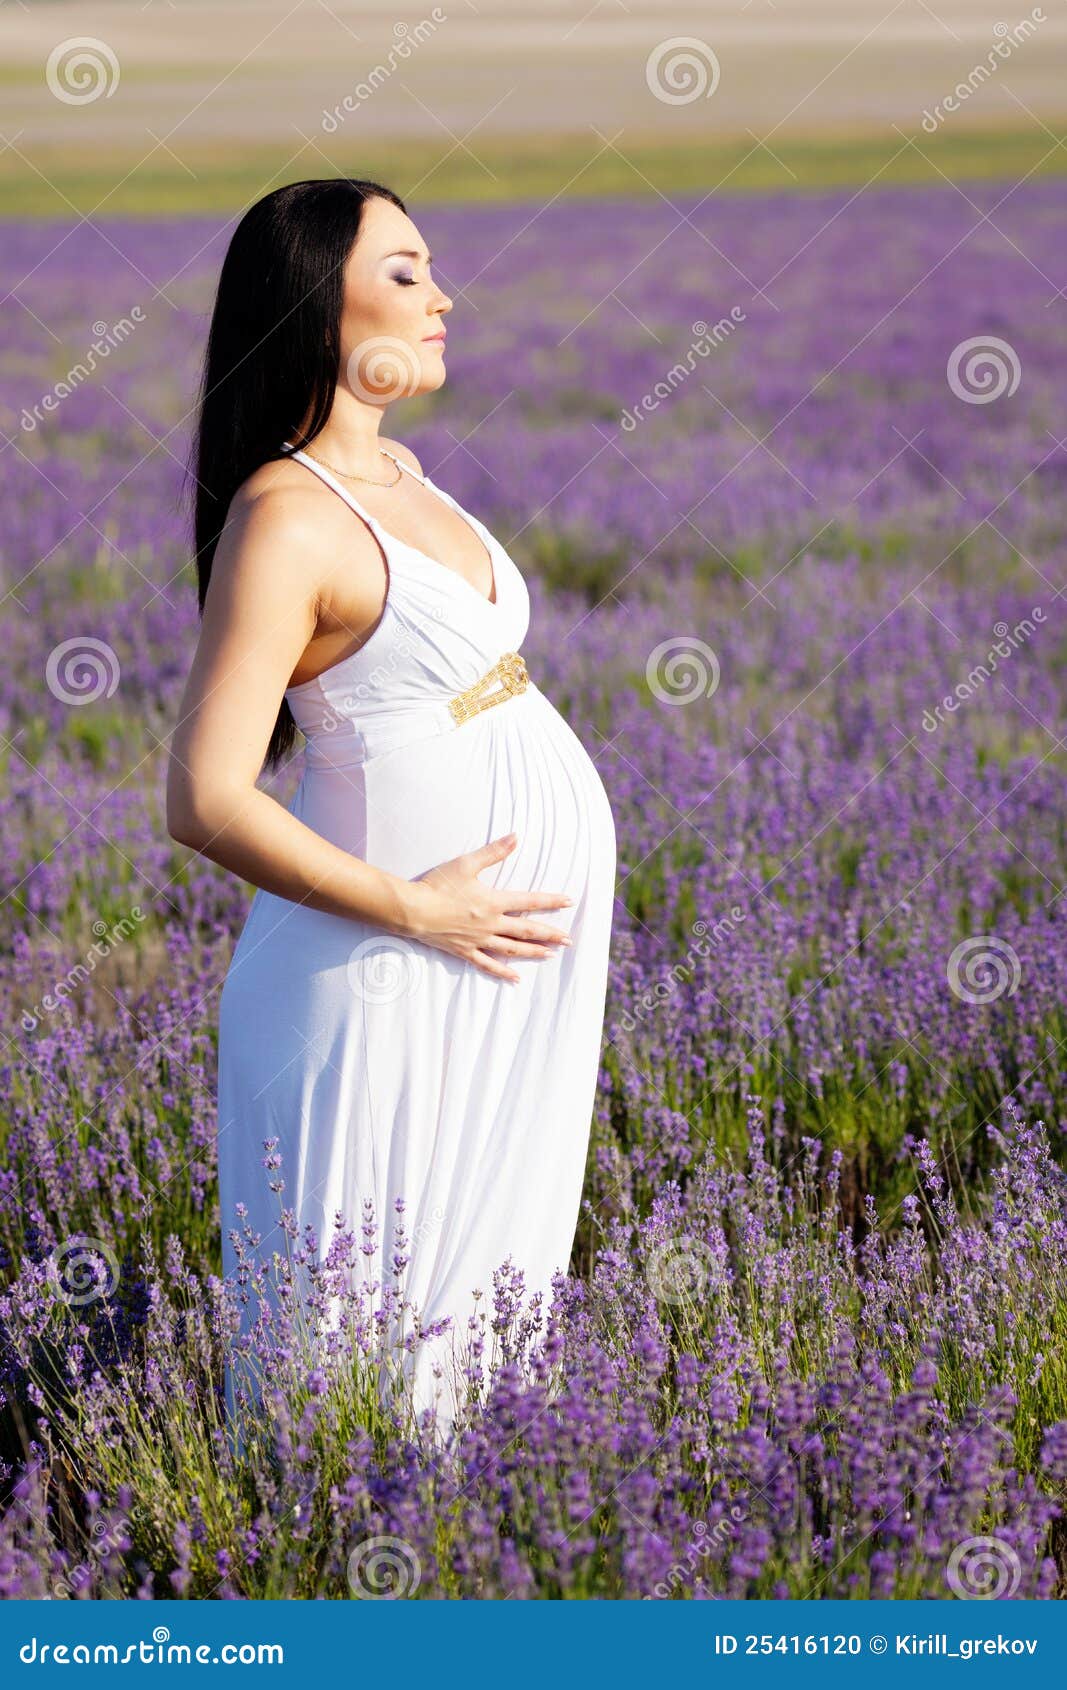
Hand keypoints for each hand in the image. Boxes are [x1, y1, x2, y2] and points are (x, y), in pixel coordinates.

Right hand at [402, 832, 573, 982]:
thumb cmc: (438, 885)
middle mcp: (491, 923)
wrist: (413, 910)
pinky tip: (516, 978)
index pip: (529, 901)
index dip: (550, 901)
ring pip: (512, 949)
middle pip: (526, 930)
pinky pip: (488, 965)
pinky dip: (503, 972)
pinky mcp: (465, 951)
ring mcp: (479, 940)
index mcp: (493, 901)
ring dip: (533, 952)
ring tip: (550, 955)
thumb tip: (516, 837)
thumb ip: (493, 852)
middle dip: (549, 934)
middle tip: (568, 941)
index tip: (568, 902)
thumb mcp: (466, 864)